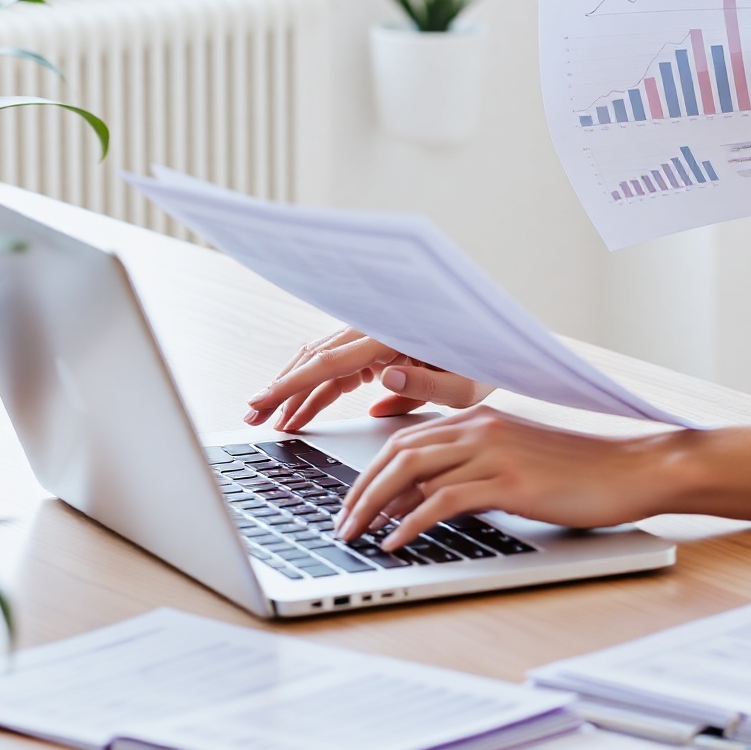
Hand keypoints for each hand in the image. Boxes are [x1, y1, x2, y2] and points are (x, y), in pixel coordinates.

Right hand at [244, 327, 491, 432]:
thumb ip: (425, 386)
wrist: (498, 339)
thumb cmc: (486, 360)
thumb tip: (384, 383)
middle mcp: (378, 329)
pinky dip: (318, 387)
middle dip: (281, 387)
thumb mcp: (466, 384)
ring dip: (295, 388)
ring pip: (323, 361)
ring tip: (272, 420)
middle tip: (252, 416)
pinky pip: (340, 365)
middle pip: (316, 358)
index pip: (331, 362)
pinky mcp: (379, 344)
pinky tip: (302, 411)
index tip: (263, 402)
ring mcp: (375, 335)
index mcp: (394, 336)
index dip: (292, 384)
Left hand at [335, 415, 750, 549]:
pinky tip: (396, 542)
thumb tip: (428, 500)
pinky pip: (444, 500)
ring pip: (413, 472)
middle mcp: (481, 426)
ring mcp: (495, 451)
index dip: (370, 470)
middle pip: (398, 452)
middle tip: (340, 523)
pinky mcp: (510, 481)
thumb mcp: (519, 462)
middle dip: (359, 489)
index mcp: (481, 416)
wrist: (632, 470)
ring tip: (355, 535)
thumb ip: (475, 470)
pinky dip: (411, 522)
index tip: (350, 500)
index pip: (407, 438)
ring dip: (374, 506)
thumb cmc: (582, 471)